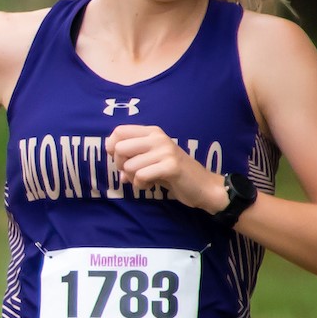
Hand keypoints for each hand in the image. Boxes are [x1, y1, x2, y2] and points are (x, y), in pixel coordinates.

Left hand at [106, 124, 221, 209]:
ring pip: (129, 166)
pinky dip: (141, 185)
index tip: (121, 159)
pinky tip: (151, 185)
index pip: (119, 131)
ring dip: (133, 178)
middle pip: (119, 148)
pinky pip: (141, 176)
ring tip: (146, 180)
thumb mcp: (151, 161)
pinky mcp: (171, 166)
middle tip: (131, 173)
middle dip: (120, 165)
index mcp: (152, 133)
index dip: (112, 147)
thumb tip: (115, 165)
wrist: (203, 186)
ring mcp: (166, 151)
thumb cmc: (173, 173)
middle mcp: (158, 138)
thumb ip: (133, 158)